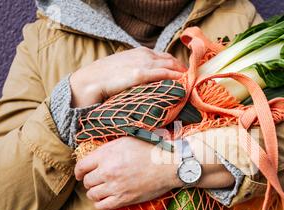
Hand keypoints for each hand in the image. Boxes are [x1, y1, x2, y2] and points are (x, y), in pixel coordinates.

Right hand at [70, 47, 186, 106]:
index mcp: (141, 52)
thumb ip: (139, 71)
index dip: (178, 66)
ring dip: (183, 74)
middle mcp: (144, 54)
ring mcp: (142, 63)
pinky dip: (176, 78)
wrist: (90, 80)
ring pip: (170, 66)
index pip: (166, 57)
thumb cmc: (106, 78)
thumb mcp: (125, 69)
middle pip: (171, 60)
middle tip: (194, 81)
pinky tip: (184, 84)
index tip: (187, 75)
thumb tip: (150, 82)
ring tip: (192, 84)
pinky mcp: (140, 74)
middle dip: (184, 70)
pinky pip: (163, 74)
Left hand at [74, 137, 234, 209]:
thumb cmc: (152, 149)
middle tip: (95, 181)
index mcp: (107, 154)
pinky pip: (103, 206)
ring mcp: (116, 186)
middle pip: (87, 181)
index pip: (82, 166)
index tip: (80, 174)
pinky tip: (106, 199)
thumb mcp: (128, 140)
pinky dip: (101, 204)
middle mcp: (108, 171)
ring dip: (95, 193)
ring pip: (93, 194)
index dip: (79, 171)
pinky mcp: (125, 199)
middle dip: (89, 181)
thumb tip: (97, 152)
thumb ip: (109, 147)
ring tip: (100, 190)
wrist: (170, 164)